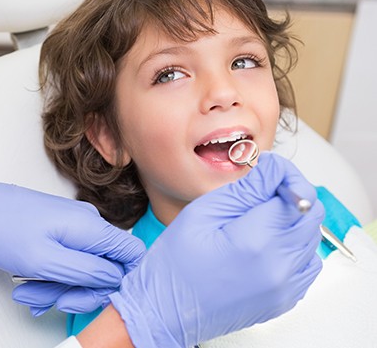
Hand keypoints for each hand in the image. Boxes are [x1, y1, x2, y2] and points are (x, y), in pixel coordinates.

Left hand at [0, 168, 144, 312]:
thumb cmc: (3, 228)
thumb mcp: (45, 261)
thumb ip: (86, 271)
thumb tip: (115, 278)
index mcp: (91, 227)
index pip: (132, 252)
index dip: (122, 279)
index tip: (96, 294)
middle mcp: (89, 224)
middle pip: (106, 267)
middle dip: (79, 290)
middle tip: (53, 301)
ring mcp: (76, 227)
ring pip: (84, 267)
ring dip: (60, 287)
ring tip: (30, 292)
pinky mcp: (63, 231)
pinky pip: (69, 260)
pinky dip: (53, 277)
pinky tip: (32, 285)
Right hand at [109, 152, 324, 347]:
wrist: (166, 310)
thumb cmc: (176, 263)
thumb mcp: (204, 212)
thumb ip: (246, 189)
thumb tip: (274, 168)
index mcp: (256, 241)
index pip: (299, 194)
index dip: (285, 176)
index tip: (268, 173)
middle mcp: (279, 268)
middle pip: (312, 214)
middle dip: (291, 194)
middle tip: (261, 193)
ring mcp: (285, 288)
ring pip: (311, 237)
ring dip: (292, 219)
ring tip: (258, 220)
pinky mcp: (284, 299)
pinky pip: (306, 263)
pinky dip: (292, 245)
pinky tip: (265, 243)